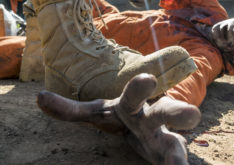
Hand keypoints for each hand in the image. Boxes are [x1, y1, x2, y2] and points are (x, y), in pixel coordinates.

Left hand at [37, 73, 200, 163]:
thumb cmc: (121, 117)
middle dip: (177, 112)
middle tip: (192, 115)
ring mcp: (165, 140)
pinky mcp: (170, 156)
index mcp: (133, 106)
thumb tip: (39, 98)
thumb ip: (71, 109)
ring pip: (176, 145)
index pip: (135, 94)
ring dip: (180, 155)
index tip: (148, 79)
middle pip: (167, 112)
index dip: (140, 87)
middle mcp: (154, 119)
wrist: (146, 126)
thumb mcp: (98, 113)